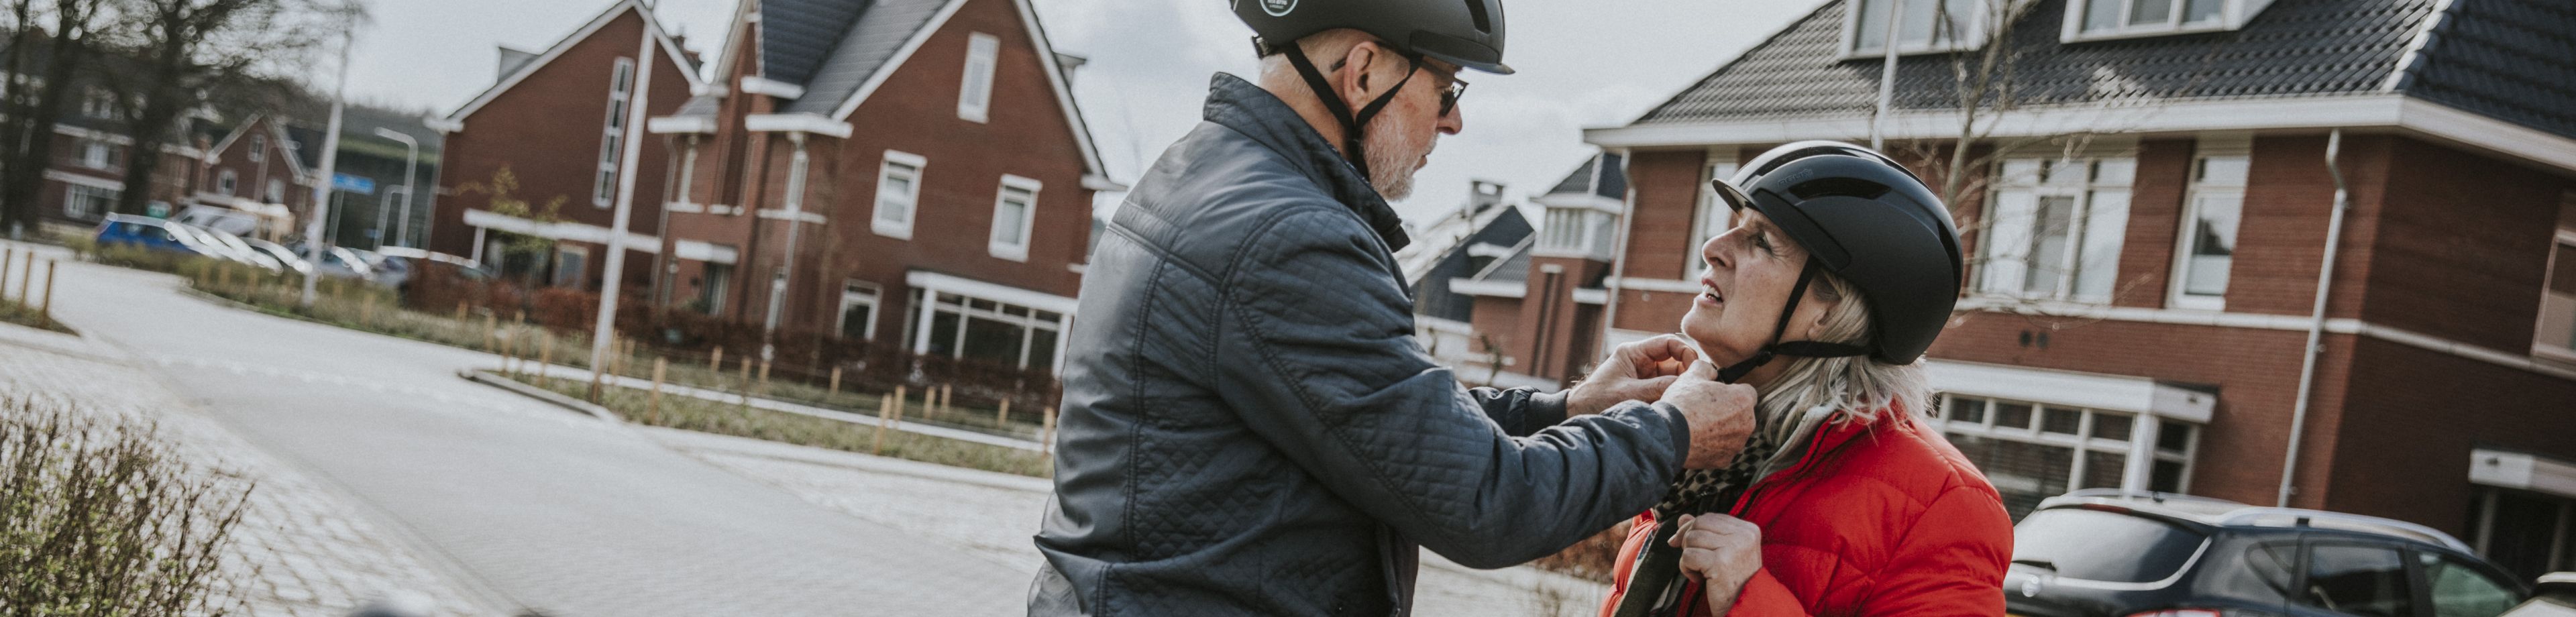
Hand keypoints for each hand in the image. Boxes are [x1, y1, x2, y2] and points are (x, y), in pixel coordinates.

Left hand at [1567, 335, 1699, 415]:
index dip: (1685, 352)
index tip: (1695, 369)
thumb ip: (1658, 388)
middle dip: (1686, 373)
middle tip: (1695, 388)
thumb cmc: (1595, 400)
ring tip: (1686, 400)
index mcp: (1634, 352)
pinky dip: (1672, 397)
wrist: (1576, 414)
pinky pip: (1665, 390)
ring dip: (1679, 388)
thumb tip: (1687, 386)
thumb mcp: (1629, 393)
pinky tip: (1676, 406)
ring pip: (1672, 378)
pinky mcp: (1644, 391)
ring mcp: (1644, 377)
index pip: (1669, 343)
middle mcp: (1641, 362)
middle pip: (1675, 361)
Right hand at [1666, 360, 1757, 468]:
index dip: (1732, 391)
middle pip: (1742, 414)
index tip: (1718, 394)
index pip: (1748, 392)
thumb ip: (1706, 368)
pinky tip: (1697, 439)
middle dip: (1728, 411)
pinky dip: (1713, 446)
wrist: (1669, 434)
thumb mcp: (1692, 375)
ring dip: (1721, 429)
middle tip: (1705, 409)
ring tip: (1699, 425)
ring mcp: (1736, 444)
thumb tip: (1710, 371)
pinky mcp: (1725, 460)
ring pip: (1733, 433)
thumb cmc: (1683, 403)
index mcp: (1743, 400)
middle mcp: (1747, 424)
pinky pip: (1722, 449)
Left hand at [1670, 513, 1762, 612]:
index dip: (1692, 528)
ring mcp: (1733, 548)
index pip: (1709, 517)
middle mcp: (1743, 535)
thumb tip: (1682, 517)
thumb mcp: (1724, 551)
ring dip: (1688, 557)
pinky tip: (1698, 579)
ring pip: (1691, 539)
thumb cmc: (1733, 580)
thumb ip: (1706, 531)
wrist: (1744, 607)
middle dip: (1687, 541)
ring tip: (1700, 571)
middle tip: (1693, 560)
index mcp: (1748, 530)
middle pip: (1698, 524)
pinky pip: (1688, 556)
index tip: (1683, 544)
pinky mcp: (1720, 562)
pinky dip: (1686, 568)